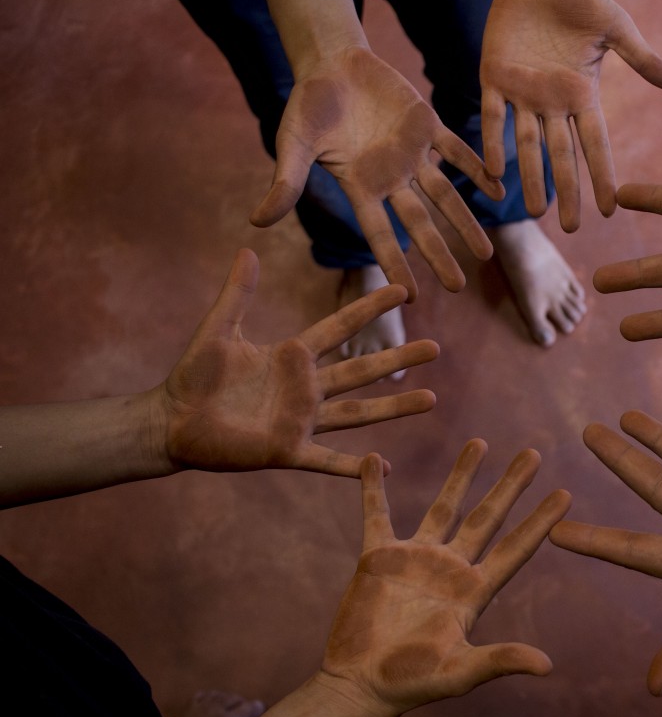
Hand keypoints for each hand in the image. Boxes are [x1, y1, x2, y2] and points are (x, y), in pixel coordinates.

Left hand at [158, 248, 436, 476]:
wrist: (170, 422)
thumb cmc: (192, 376)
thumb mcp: (218, 330)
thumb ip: (237, 294)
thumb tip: (248, 249)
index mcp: (292, 356)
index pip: (340, 327)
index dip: (369, 309)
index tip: (401, 290)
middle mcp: (306, 388)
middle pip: (363, 370)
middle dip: (399, 357)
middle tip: (435, 347)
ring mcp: (301, 420)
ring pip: (358, 413)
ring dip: (394, 407)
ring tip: (431, 398)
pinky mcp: (287, 450)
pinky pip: (327, 460)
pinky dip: (354, 467)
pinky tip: (384, 468)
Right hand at [250, 47, 504, 299]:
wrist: (332, 63)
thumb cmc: (308, 106)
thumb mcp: (293, 144)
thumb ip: (286, 182)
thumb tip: (257, 221)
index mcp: (361, 187)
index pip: (380, 233)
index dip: (394, 263)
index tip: (409, 296)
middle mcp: (391, 177)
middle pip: (420, 224)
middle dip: (439, 254)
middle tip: (458, 287)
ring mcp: (412, 154)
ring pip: (445, 194)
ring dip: (466, 223)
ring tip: (486, 254)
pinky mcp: (428, 125)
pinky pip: (458, 151)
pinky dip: (478, 169)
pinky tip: (499, 190)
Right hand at [320, 447, 570, 715]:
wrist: (359, 685)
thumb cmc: (411, 684)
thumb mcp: (459, 673)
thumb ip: (499, 661)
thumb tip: (547, 666)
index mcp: (474, 592)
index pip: (515, 548)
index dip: (539, 522)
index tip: (565, 493)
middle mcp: (451, 568)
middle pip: (488, 517)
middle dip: (511, 486)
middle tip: (534, 453)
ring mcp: (415, 559)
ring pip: (444, 506)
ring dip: (461, 475)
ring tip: (479, 442)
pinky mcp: (378, 558)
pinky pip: (377, 514)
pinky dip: (373, 488)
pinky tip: (373, 460)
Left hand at [481, 0, 661, 231]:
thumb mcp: (617, 28)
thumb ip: (643, 59)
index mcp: (583, 95)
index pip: (595, 145)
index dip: (601, 176)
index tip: (610, 209)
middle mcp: (553, 103)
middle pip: (562, 156)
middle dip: (568, 192)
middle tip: (571, 229)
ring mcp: (523, 93)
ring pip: (528, 145)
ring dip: (531, 179)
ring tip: (535, 213)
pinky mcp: (494, 78)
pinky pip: (492, 116)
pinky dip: (493, 141)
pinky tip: (495, 170)